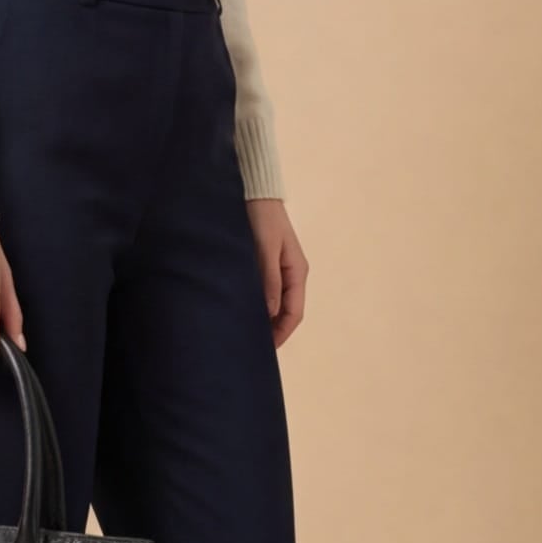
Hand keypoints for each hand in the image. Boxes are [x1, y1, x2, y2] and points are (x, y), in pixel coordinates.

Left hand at [244, 198, 306, 348]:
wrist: (255, 192)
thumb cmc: (261, 217)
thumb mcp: (265, 248)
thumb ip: (268, 279)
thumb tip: (269, 313)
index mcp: (297, 272)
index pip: (294, 312)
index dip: (282, 333)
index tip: (266, 350)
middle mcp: (292, 273)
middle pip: (287, 311)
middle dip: (274, 331)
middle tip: (253, 348)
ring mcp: (280, 269)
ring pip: (276, 303)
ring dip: (266, 319)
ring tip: (247, 334)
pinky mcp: (267, 263)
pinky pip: (267, 291)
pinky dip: (259, 305)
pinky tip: (244, 311)